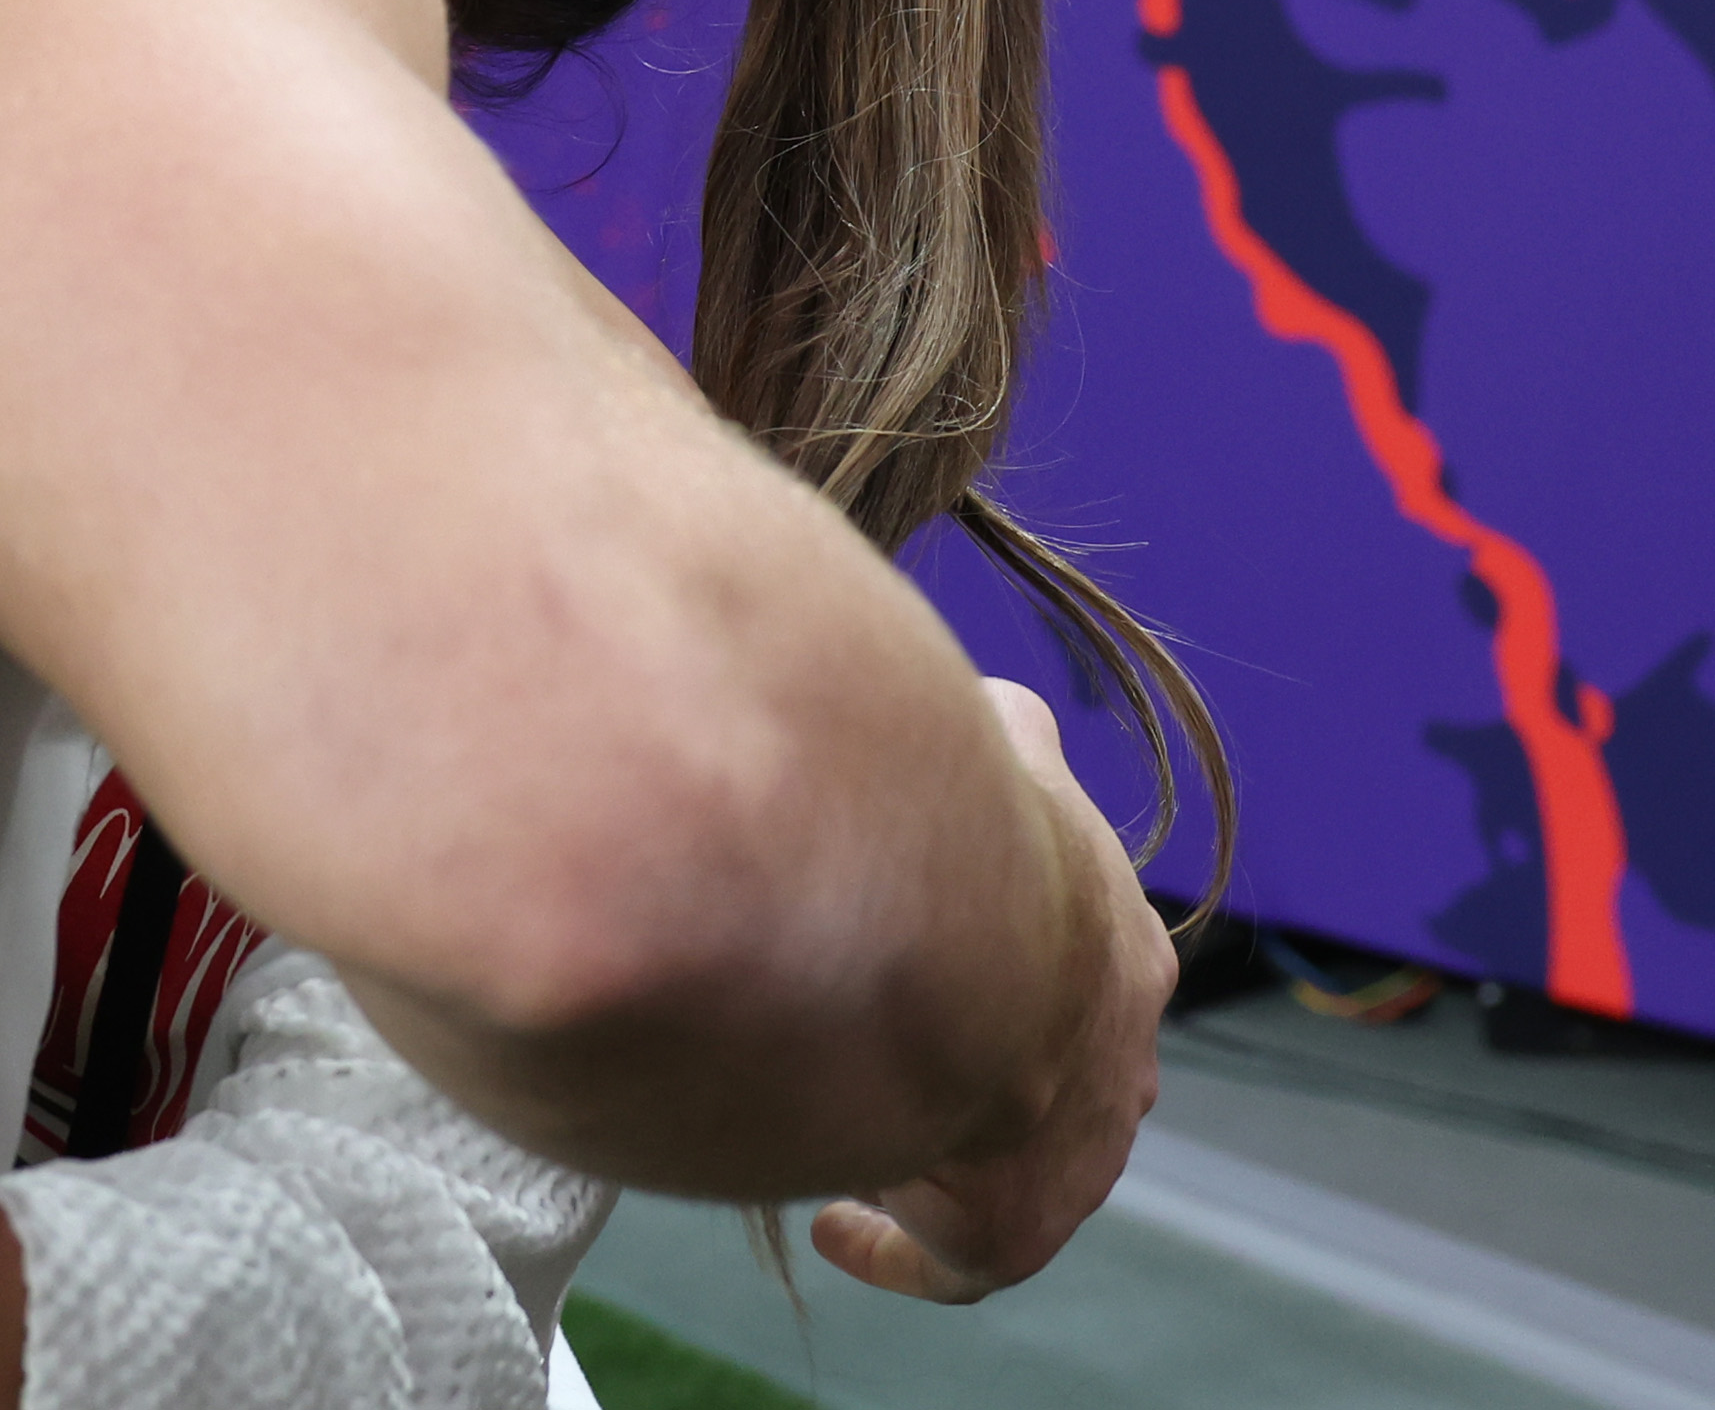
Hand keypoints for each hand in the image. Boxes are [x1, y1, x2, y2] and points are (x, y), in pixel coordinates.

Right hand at [810, 681, 1173, 1303]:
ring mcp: (1074, 1152)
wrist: (973, 956)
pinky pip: (954, 1254)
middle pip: (1063, 1075)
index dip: (1023, 968)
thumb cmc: (978, 841)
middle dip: (995, 1069)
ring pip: (1010, 1160)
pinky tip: (841, 1228)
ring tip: (854, 1140)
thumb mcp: (1000, 749)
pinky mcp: (1012, 1227)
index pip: (1087, 972)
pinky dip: (898, 1245)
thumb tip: (994, 706)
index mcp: (1119, 953)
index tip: (956, 969)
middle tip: (904, 1066)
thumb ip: (1002, 733)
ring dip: (941, 1147)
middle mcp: (1116, 1060)